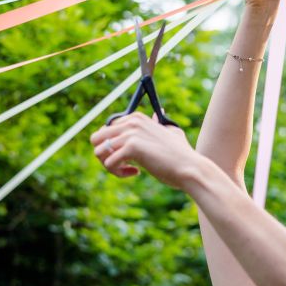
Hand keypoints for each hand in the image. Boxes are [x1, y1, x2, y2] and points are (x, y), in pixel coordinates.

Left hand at [89, 112, 203, 188]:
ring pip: (99, 151)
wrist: (189, 167)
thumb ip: (160, 123)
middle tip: (122, 165)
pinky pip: (109, 163)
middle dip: (105, 155)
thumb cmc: (181, 154)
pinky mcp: (131, 147)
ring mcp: (131, 133)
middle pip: (96, 139)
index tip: (129, 157)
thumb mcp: (171, 132)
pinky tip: (136, 173)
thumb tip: (160, 112)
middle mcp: (131, 122)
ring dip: (110, 165)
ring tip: (129, 170)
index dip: (113, 147)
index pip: (106, 130)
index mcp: (136, 117)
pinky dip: (118, 172)